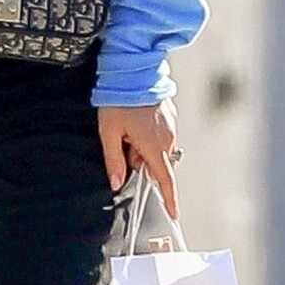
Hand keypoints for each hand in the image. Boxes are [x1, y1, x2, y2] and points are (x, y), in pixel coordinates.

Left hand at [98, 102, 179, 219]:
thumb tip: (116, 183)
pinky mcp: (171, 116)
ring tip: (127, 126)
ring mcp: (171, 126)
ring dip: (142, 146)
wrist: (133, 71)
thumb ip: (114, 160)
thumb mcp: (109, 133)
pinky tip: (136, 118)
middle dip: (139, 160)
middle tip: (122, 142)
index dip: (169, 198)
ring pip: (157, 148)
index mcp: (153, 146)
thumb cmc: (118, 102)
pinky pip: (160, 134)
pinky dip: (148, 134)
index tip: (175, 214)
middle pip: (155, 163)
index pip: (164, 179)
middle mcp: (167, 138)